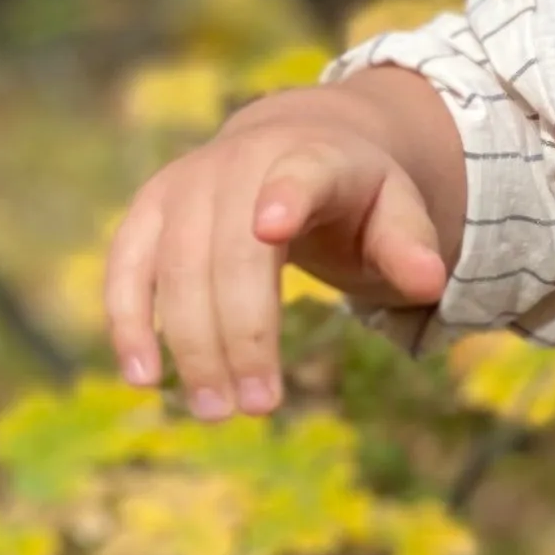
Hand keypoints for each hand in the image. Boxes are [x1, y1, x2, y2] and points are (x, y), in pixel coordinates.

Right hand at [102, 71, 455, 420]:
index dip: (284, 197)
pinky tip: (142, 376)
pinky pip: (126, 267)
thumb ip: (411, 243)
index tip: (272, 228)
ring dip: (190, 344)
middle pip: (231, 254)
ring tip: (216, 412)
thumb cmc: (353, 193)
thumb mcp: (396, 209)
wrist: (292, 142)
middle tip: (260, 407)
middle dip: (242, 335)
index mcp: (311, 156)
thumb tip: (428, 282)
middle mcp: (239, 162)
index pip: (299, 174)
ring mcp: (185, 183)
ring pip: (175, 268)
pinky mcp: (149, 211)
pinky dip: (128, 321)